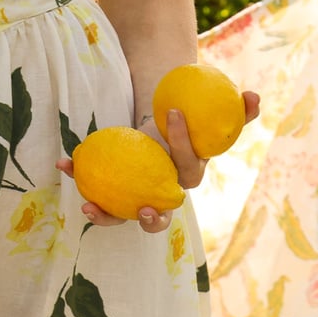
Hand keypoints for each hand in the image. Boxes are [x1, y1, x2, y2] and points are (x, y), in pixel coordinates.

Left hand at [57, 90, 260, 233]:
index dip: (184, 146)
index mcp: (188, 175)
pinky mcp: (115, 193)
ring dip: (107, 217)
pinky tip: (64, 164)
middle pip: (162, 216)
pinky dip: (80, 180)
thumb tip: (253, 96)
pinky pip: (99, 194)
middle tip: (144, 209)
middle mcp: (164, 194)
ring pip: (124, 215)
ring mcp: (137, 198)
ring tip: (88, 206)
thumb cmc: (188, 114)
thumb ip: (237, 109)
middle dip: (153, 219)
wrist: (160, 119)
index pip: (189, 169)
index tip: (172, 114)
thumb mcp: (212, 109)